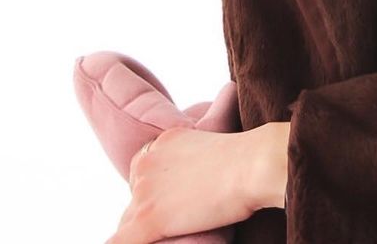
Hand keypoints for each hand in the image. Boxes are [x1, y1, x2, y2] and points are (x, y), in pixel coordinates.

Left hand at [104, 125, 266, 243]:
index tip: (172, 201)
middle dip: (150, 210)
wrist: (254, 164)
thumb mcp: (214, 146)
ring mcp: (145, 191)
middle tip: (177, 216)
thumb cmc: (248, 158)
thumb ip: (195, 159)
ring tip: (165, 234)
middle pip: (135, 196)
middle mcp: (147, 162)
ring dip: (145, 229)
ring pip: (129, 220)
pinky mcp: (149, 218)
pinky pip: (123, 240)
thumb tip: (199, 181)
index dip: (157, 191)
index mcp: (163, 142)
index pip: (145, 173)